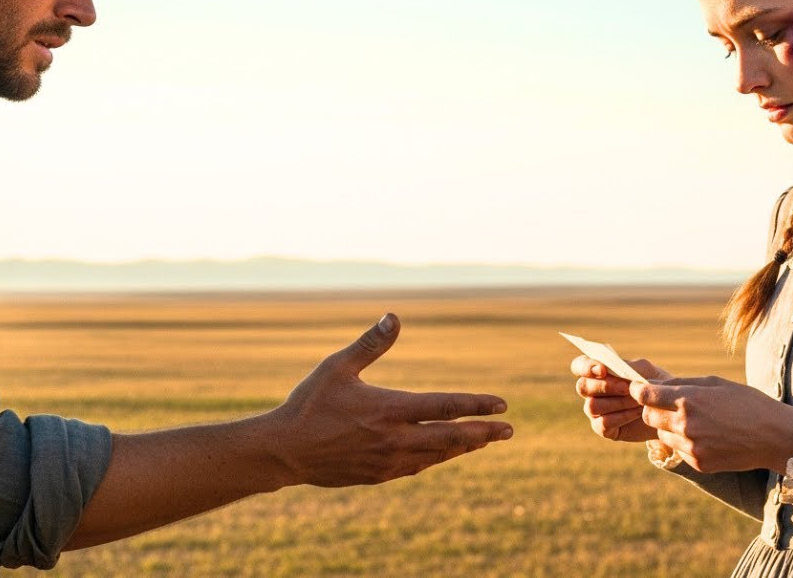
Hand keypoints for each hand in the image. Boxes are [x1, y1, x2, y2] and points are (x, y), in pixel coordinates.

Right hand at [269, 313, 512, 486]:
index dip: (476, 405)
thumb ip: (370, 344)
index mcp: (389, 409)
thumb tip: (395, 316)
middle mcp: (394, 439)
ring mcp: (387, 461)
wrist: (284, 451)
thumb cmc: (309, 404)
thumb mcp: (338, 367)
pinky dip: (437, 460)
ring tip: (484, 441)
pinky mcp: (378, 476)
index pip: (445, 407)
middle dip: (483, 433)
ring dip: (463, 448)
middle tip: (509, 430)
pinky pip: (417, 467)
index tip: (501, 404)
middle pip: (451, 437)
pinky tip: (444, 455)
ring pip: (437, 456)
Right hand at [571, 354, 670, 441]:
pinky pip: (602, 423)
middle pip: (582, 387)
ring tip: (637, 401)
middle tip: (627, 388)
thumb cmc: (652, 385)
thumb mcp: (643, 370)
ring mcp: (596, 411)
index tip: (603, 370)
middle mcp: (592, 391)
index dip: (585, 367)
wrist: (666, 409)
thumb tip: (610, 370)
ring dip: (617, 402)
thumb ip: (626, 367)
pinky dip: (622, 416)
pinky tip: (637, 413)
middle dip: (605, 386)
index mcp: (597, 372)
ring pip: (592, 406)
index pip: (578, 366)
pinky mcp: (604, 429)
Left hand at [629, 376, 792, 472]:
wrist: (775, 436)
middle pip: (648, 416)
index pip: (645, 396)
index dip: (639, 390)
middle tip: (669, 404)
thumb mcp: (714, 383)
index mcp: (688, 400)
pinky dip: (684, 442)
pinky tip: (706, 436)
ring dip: (669, 426)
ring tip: (695, 420)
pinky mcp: (699, 464)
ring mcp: (692, 447)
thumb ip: (680, 384)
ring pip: (661, 434)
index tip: (640, 388)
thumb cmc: (746, 402)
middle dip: (653, 408)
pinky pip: (678, 450)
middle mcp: (686, 425)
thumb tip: (652, 384)